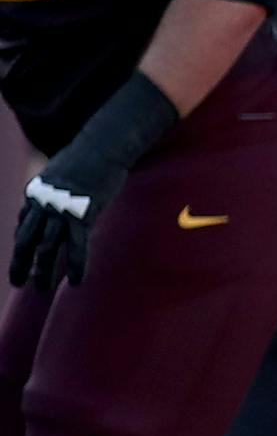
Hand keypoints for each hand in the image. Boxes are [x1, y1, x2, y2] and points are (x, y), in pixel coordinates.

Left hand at [11, 155, 124, 290]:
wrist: (101, 147)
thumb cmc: (87, 157)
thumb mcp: (62, 171)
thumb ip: (56, 187)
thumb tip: (63, 194)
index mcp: (35, 193)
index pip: (24, 225)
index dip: (23, 245)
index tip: (25, 261)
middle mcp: (42, 204)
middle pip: (26, 240)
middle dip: (20, 263)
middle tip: (18, 282)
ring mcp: (60, 210)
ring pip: (47, 247)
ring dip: (43, 270)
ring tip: (41, 288)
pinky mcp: (81, 215)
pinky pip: (76, 246)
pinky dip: (76, 265)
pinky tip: (77, 282)